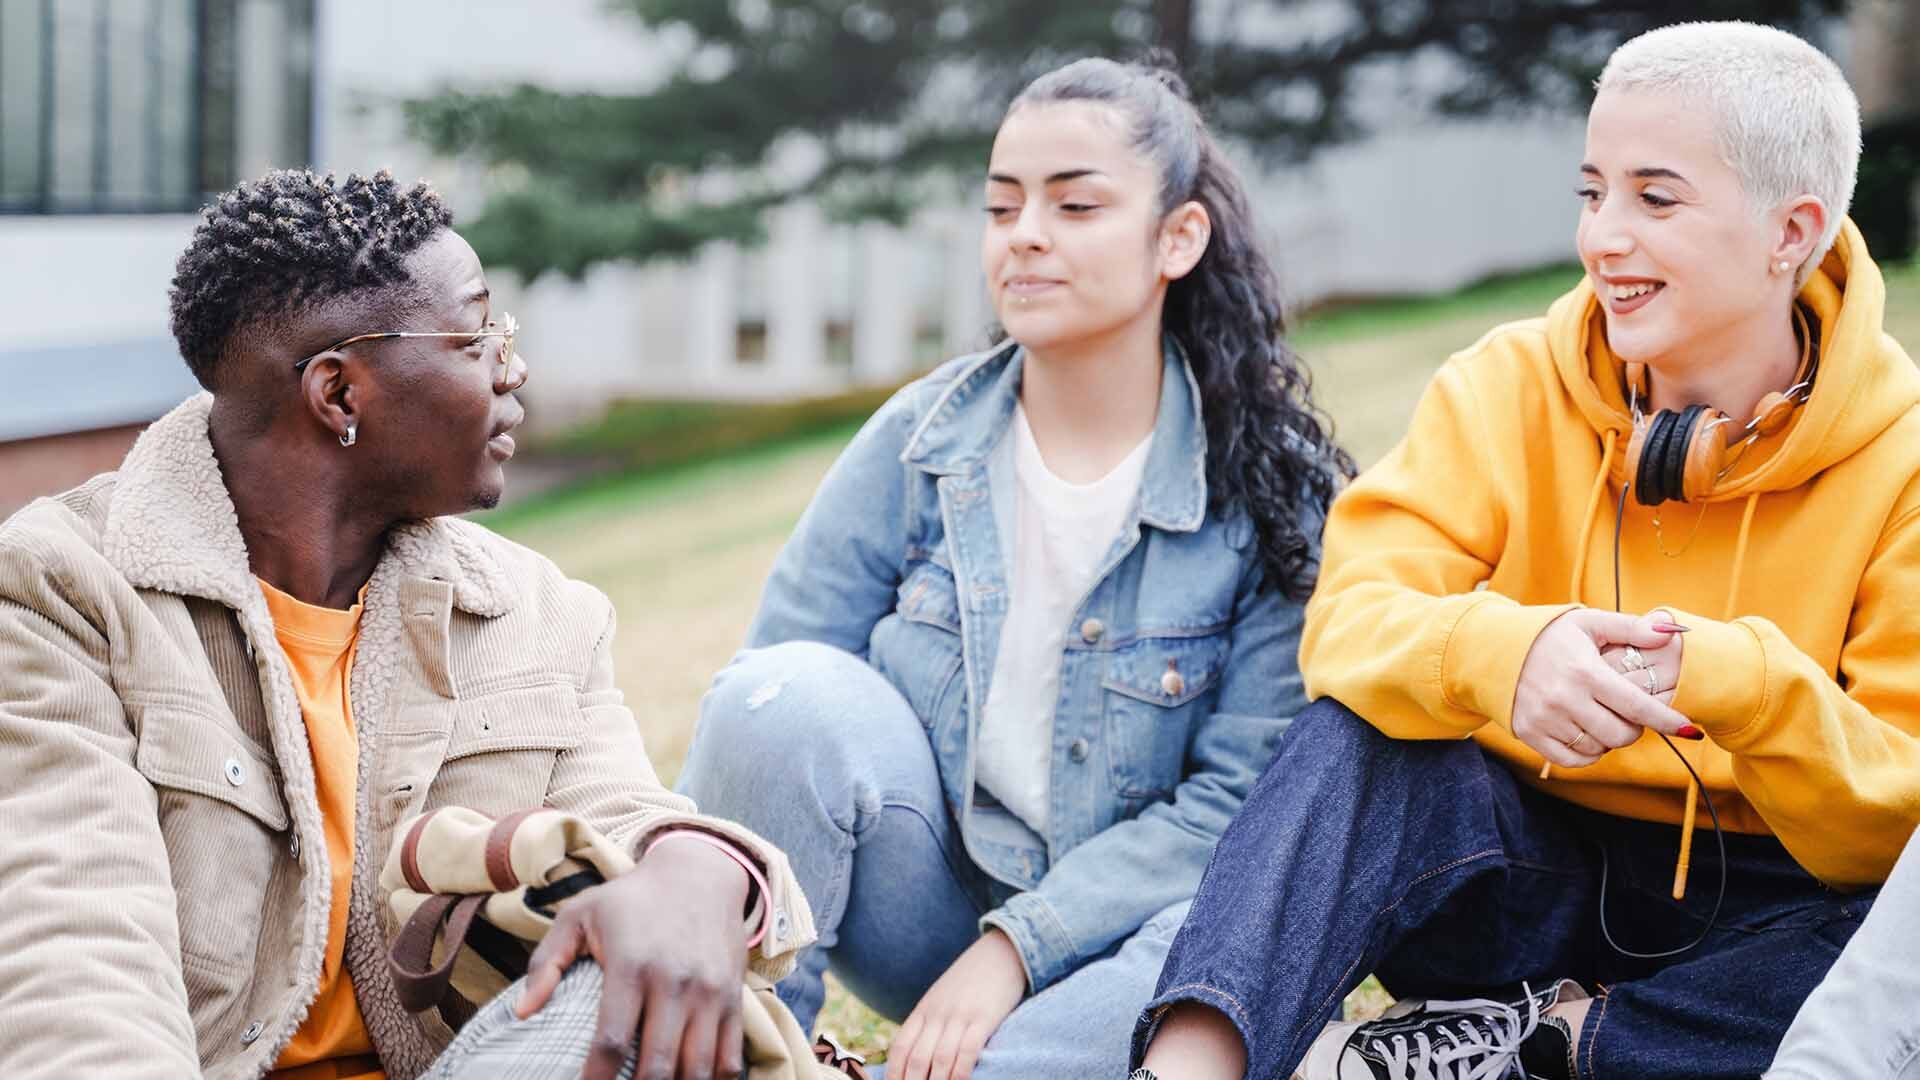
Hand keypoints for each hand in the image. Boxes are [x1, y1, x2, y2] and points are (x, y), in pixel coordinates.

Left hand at [515, 835, 751, 1079]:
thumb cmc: (631, 899)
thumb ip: (545, 963)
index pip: (612, 1041)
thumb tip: (523, 1013)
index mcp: (632, 966)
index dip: (595, 1078)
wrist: (700, 873)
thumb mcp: (579, 914)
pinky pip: (730, 1058)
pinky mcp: (734, 998)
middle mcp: (675, 983)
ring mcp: (711, 993)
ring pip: (697, 1069)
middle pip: (657, 1066)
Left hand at [887, 929, 1027, 1079]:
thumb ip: (929, 1023)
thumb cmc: (971, 981)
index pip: (900, 1047)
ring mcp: (960, 1015)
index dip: (894, 1073)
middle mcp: (937, 1014)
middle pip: (916, 1058)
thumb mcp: (941, 998)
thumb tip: (917, 1056)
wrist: (1000, 951)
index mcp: (924, 1010)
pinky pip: (968, 1050)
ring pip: (940, 1058)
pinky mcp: (984, 1017)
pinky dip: (961, 1071)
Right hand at [1513, 608, 1695, 768]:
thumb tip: (1672, 633)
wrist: (1494, 649)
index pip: (1637, 706)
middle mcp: (1564, 699)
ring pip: (1598, 749)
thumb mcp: (1588, 622)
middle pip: (1621, 735)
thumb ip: (1631, 628)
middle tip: (1628, 713)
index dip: (1667, 721)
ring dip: (1609, 739)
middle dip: (1634, 728)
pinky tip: (1587, 733)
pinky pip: (1573, 760)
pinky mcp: (1530, 734)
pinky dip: (1588, 753)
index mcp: (1584, 672)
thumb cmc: (1549, 635)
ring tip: (1603, 718)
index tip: (1689, 731)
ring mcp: (1545, 719)